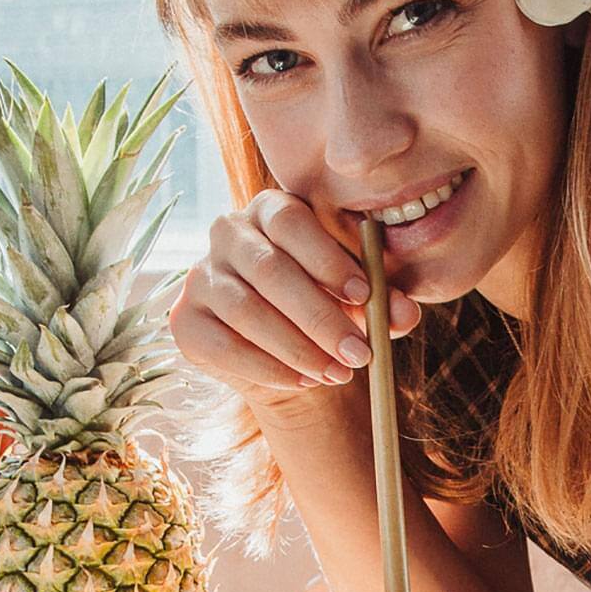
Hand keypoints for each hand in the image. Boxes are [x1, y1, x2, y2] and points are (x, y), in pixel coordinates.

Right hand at [168, 189, 422, 409]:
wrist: (296, 356)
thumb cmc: (335, 309)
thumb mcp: (367, 302)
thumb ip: (387, 301)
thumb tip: (405, 311)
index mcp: (272, 210)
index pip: (291, 222)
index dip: (326, 258)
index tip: (363, 295)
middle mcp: (229, 233)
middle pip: (269, 269)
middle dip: (319, 316)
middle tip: (359, 353)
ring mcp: (200, 276)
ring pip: (246, 311)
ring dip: (298, 348)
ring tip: (337, 373)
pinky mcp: (186, 322)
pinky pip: (223, 347)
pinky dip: (267, 368)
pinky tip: (303, 381)